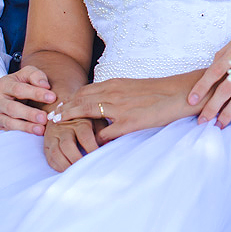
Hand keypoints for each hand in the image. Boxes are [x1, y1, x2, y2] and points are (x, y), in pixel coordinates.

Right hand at [0, 66, 56, 133]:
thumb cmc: (11, 86)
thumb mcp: (21, 76)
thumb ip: (34, 75)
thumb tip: (46, 85)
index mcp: (4, 85)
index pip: (20, 89)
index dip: (36, 93)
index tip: (52, 97)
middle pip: (13, 108)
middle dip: (30, 113)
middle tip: (44, 117)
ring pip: (10, 122)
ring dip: (26, 127)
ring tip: (41, 129)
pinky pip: (9, 131)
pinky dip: (22, 133)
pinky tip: (34, 133)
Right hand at [42, 117, 100, 171]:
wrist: (65, 112)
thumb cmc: (87, 119)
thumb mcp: (97, 121)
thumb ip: (103, 132)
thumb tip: (108, 144)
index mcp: (80, 122)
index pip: (85, 136)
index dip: (91, 148)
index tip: (97, 158)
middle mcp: (65, 128)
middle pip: (67, 145)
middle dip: (76, 159)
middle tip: (84, 169)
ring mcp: (54, 136)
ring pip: (56, 152)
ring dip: (65, 164)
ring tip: (75, 172)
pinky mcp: (47, 143)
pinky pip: (49, 157)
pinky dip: (56, 166)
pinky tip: (65, 171)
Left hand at [56, 77, 204, 142]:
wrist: (180, 93)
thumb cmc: (160, 92)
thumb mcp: (135, 88)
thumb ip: (119, 94)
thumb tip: (107, 103)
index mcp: (115, 84)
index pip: (84, 91)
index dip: (70, 100)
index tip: (59, 108)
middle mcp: (113, 93)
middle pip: (79, 100)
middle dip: (63, 109)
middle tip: (50, 119)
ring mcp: (119, 107)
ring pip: (86, 112)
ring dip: (71, 121)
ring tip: (59, 130)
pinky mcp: (129, 122)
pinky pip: (105, 133)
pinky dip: (94, 141)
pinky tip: (88, 147)